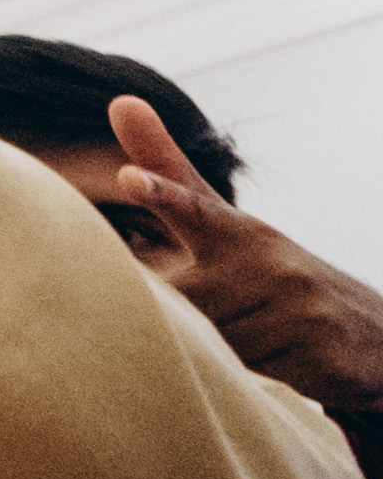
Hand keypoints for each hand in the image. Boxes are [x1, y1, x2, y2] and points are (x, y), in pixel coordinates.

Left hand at [105, 97, 382, 413]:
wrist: (374, 333)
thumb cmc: (272, 275)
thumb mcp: (224, 224)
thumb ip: (169, 174)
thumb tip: (122, 99)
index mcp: (236, 233)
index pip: (194, 208)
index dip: (162, 194)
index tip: (129, 178)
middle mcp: (269, 264)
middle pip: (186, 304)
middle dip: (185, 318)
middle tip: (216, 314)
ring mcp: (300, 308)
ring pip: (219, 346)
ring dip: (225, 353)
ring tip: (258, 336)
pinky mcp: (323, 353)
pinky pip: (259, 377)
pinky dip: (260, 378)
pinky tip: (284, 363)